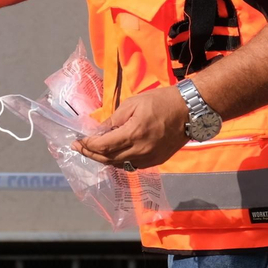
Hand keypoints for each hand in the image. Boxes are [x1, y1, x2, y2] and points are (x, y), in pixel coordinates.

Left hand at [72, 86, 190, 169]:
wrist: (190, 111)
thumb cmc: (161, 101)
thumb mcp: (133, 103)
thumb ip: (114, 119)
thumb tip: (99, 130)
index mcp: (133, 134)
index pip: (103, 146)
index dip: (88, 145)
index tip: (77, 141)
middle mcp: (140, 151)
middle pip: (108, 159)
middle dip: (90, 154)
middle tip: (78, 147)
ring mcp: (149, 158)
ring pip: (119, 165)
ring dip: (103, 159)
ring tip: (92, 151)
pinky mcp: (156, 161)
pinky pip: (132, 165)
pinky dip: (118, 161)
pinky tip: (112, 154)